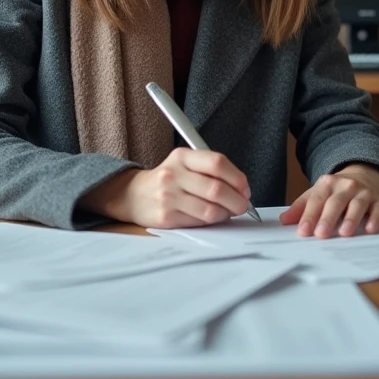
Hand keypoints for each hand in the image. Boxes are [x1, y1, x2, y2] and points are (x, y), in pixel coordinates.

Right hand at [80, 148, 250, 228]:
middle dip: (237, 201)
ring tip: (228, 212)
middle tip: (243, 205)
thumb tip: (241, 188)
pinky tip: (212, 217)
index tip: (245, 188)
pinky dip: (212, 222)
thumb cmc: (167, 179)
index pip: (217, 162)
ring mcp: (169, 196)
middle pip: (217, 189)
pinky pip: (199, 222)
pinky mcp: (167, 216)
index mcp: (183, 156)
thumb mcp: (184, 164)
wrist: (132, 195)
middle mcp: (174, 174)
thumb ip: (210, 170)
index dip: (237, 178)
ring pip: (210, 209)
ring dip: (226, 214)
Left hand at [279, 164, 378, 238]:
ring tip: (345, 232)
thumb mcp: (318, 192)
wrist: (367, 174)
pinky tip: (370, 229)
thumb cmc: (338, 189)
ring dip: (351, 218)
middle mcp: (345, 186)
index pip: (316, 200)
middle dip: (328, 218)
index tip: (303, 231)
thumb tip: (283, 221)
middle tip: (321, 234)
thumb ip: (301, 207)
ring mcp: (363, 191)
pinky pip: (378, 209)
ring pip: (357, 204)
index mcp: (327, 184)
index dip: (309, 216)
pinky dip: (374, 219)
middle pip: (335, 202)